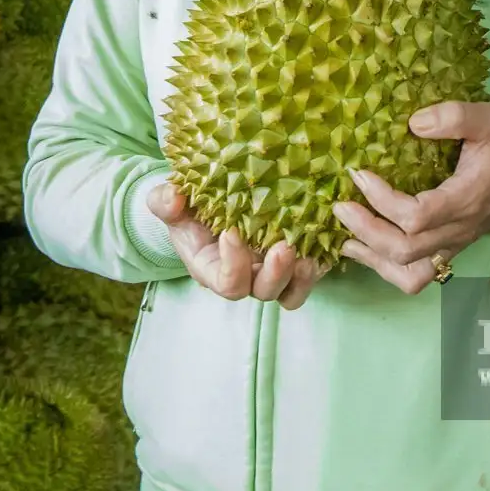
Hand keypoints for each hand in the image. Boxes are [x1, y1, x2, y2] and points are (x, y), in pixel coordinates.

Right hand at [146, 181, 328, 309]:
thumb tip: (173, 198)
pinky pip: (309, 275)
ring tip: (311, 252)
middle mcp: (244, 276)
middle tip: (284, 246)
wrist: (204, 205)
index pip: (228, 282)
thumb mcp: (168, 202)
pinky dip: (319, 263)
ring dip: (303, 276)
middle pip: (264, 292)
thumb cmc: (185, 208)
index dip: (233, 264)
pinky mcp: (291, 259)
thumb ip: (164, 201)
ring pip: (291, 292)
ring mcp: (269, 270)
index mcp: (213, 269)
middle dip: (277, 274)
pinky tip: (325, 242)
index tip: (232, 231)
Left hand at [334, 102, 489, 294]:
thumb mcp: (488, 119)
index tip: (360, 174)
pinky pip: (417, 276)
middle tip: (340, 205)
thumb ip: (454, 116)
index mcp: (466, 199)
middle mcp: (458, 230)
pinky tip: (363, 250)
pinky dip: (386, 269)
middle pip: (406, 249)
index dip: (382, 201)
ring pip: (410, 273)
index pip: (417, 217)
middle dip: (367, 230)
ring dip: (374, 258)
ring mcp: (454, 245)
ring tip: (345, 235)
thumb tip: (414, 123)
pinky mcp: (449, 249)